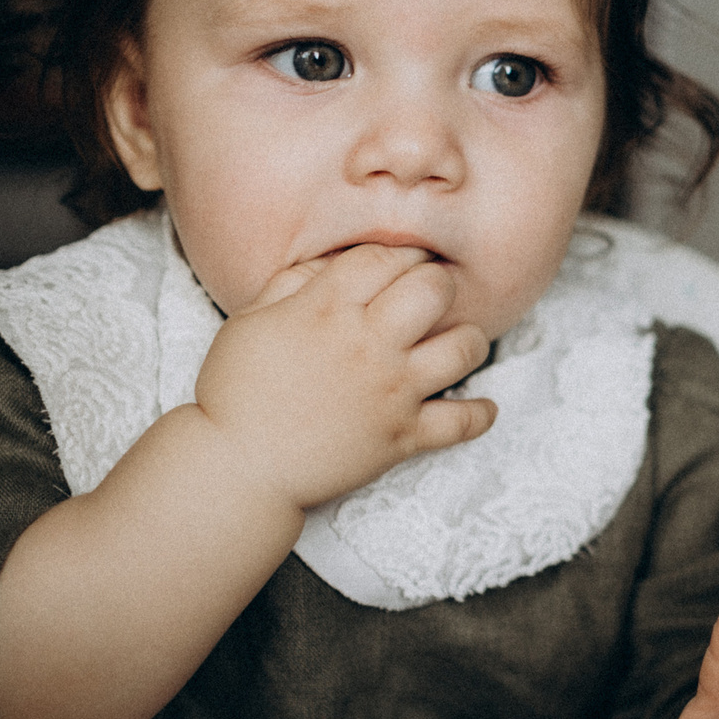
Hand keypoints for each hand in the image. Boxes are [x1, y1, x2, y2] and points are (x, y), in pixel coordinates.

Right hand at [191, 243, 493, 511]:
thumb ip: (292, 282)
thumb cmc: (236, 390)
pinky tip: (483, 405)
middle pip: (434, 289)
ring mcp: (392, 391)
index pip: (384, 257)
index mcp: (325, 308)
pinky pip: (462, 422)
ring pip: (464, 347)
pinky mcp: (403, 436)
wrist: (239, 467)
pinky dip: (480, 414)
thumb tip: (332, 260)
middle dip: (439, 281)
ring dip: (468, 339)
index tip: (406, 260)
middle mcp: (368, 343)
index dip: (400, 252)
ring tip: (457, 341)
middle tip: (433, 293)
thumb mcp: (249, 320)